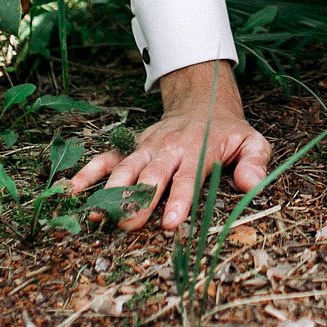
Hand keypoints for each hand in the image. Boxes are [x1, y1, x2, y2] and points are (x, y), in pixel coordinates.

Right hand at [67, 60, 273, 231]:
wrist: (202, 102)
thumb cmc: (228, 132)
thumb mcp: (252, 141)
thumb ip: (255, 162)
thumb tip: (251, 184)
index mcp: (199, 149)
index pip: (188, 176)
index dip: (179, 199)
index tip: (171, 222)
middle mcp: (169, 148)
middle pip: (151, 175)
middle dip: (139, 200)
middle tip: (129, 224)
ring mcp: (147, 148)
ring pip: (126, 168)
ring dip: (111, 191)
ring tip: (98, 215)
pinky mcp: (133, 148)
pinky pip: (107, 158)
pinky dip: (88, 172)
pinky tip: (72, 190)